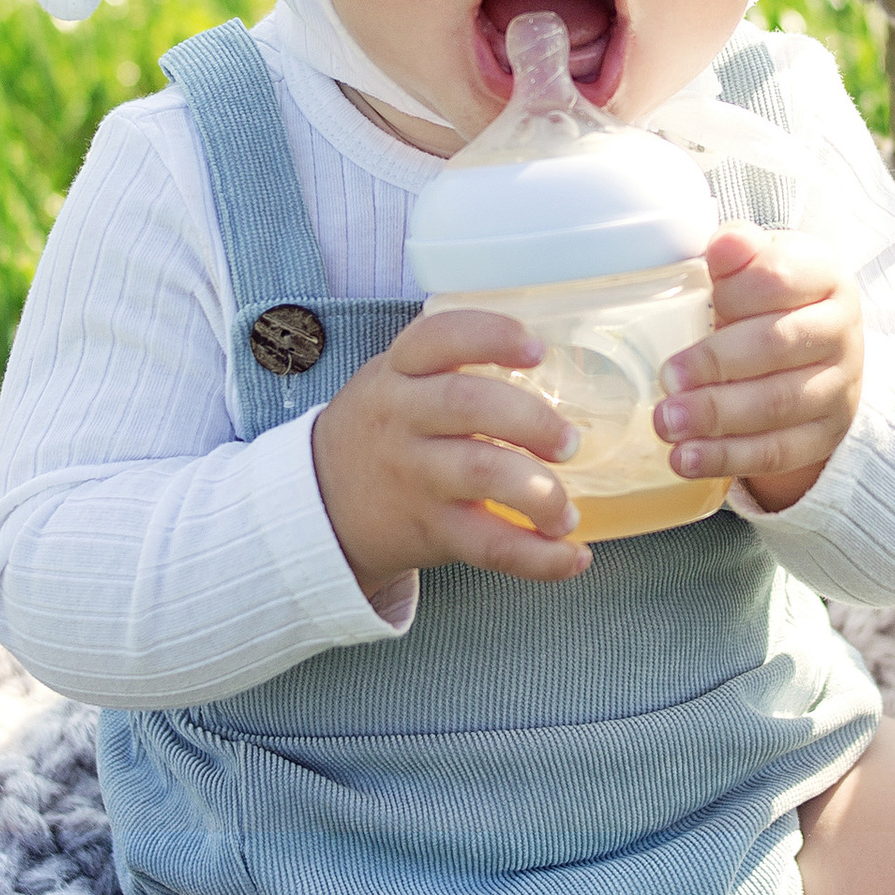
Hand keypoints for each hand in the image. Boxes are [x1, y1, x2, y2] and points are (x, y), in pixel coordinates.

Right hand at [312, 308, 590, 598]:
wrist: (321, 503)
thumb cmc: (381, 431)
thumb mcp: (394, 381)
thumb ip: (452, 366)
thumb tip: (558, 366)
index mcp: (399, 373)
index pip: (440, 337)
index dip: (493, 337)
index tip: (537, 350)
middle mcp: (402, 418)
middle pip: (470, 404)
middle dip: (533, 420)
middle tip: (569, 442)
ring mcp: (414, 476)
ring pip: (484, 473)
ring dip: (542, 491)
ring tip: (565, 509)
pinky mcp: (427, 530)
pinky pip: (489, 545)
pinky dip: (539, 557)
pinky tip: (573, 556)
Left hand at [654, 224, 862, 516]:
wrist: (811, 355)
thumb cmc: (766, 302)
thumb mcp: (755, 266)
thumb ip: (737, 253)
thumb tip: (723, 244)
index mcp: (823, 276)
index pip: (781, 278)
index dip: (738, 292)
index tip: (703, 303)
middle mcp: (839, 330)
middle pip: (780, 344)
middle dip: (717, 362)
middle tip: (666, 377)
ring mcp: (839, 387)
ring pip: (779, 403)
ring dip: (717, 415)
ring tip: (666, 423)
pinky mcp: (824, 435)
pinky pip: (778, 451)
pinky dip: (728, 457)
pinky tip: (686, 459)